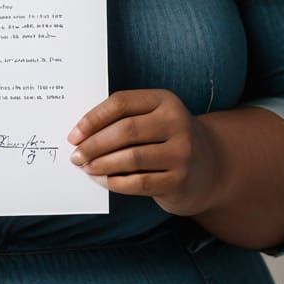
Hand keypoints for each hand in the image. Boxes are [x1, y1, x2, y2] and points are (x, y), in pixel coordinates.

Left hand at [66, 88, 222, 216]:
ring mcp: (182, 152)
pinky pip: (140, 182)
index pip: (121, 103)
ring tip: (87, 168)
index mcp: (165, 100)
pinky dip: (117, 182)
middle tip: (76, 156)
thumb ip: (123, 118)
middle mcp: (177, 123)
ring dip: (102, 164)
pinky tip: (104, 181)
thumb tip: (81, 135)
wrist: (209, 166)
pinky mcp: (180, 180)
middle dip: (94, 144)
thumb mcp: (152, 117)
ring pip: (131, 158)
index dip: (93, 118)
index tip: (74, 134)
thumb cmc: (166, 137)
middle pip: (125, 131)